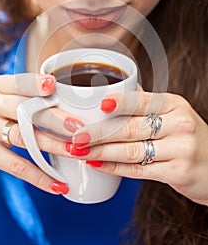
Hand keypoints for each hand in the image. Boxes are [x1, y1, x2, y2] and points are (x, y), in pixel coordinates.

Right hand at [0, 73, 82, 194]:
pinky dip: (40, 176)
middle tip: (79, 126)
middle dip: (54, 118)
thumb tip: (68, 103)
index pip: (18, 83)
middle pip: (25, 109)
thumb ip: (24, 99)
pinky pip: (17, 166)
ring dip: (54, 145)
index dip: (35, 84)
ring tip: (76, 152)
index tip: (54, 85)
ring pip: (25, 137)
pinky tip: (57, 184)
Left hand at [68, 91, 207, 205]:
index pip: (143, 100)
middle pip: (131, 127)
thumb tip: (115, 90)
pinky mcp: (177, 173)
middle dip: (99, 132)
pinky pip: (138, 170)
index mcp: (175, 105)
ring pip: (131, 150)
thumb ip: (147, 103)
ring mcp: (180, 149)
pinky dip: (114, 167)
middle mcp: (179, 124)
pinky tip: (96, 163)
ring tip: (78, 150)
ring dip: (100, 151)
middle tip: (75, 135)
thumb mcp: (175, 113)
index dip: (120, 102)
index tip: (98, 105)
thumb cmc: (187, 136)